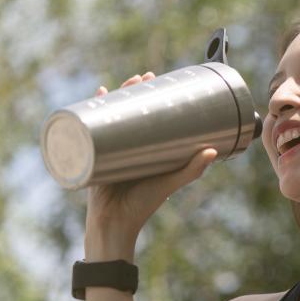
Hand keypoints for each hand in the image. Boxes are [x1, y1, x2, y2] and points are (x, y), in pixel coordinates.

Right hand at [84, 72, 217, 261]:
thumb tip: (213, 151)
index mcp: (143, 148)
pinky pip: (86, 130)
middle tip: (142, 75)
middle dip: (131, 90)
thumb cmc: (142, 206)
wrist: (113, 225)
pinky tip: (92, 97)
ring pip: (108, 116)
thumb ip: (191, 170)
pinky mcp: (91, 156)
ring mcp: (107, 149)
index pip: (147, 115)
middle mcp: (125, 146)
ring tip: (119, 83)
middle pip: (126, 110)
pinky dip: (87, 113)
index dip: (151, 95)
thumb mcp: (168, 183)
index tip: (158, 79)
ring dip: (111, 96)